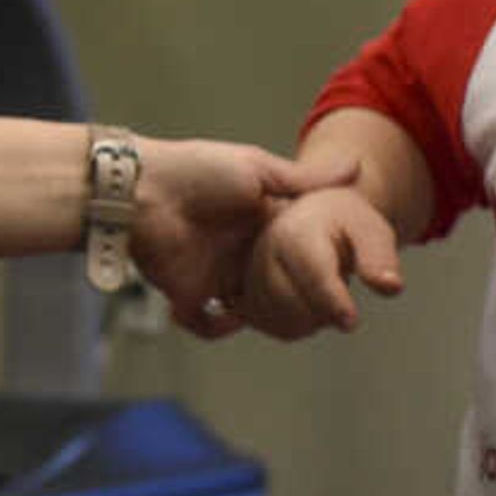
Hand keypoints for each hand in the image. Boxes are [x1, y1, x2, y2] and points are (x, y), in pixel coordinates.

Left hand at [128, 138, 362, 338]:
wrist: (139, 191)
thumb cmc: (196, 172)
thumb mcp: (259, 169)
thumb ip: (306, 180)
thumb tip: (356, 167)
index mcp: (261, 221)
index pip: (299, 251)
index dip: (319, 264)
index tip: (341, 276)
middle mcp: (241, 250)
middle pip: (279, 284)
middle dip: (297, 299)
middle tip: (318, 309)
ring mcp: (215, 273)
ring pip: (249, 308)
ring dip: (264, 317)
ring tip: (282, 319)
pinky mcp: (188, 292)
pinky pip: (208, 324)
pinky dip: (219, 327)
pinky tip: (233, 316)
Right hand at [237, 185, 405, 339]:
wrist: (314, 215)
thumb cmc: (347, 224)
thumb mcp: (372, 230)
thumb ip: (380, 258)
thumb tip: (390, 286)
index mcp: (295, 232)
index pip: (313, 276)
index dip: (334, 304)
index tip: (351, 322)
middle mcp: (263, 252)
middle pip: (293, 307)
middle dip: (326, 312)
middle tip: (343, 289)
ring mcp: (249, 273)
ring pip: (283, 322)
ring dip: (313, 320)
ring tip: (325, 289)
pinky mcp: (244, 294)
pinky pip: (273, 327)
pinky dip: (296, 325)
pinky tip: (308, 302)